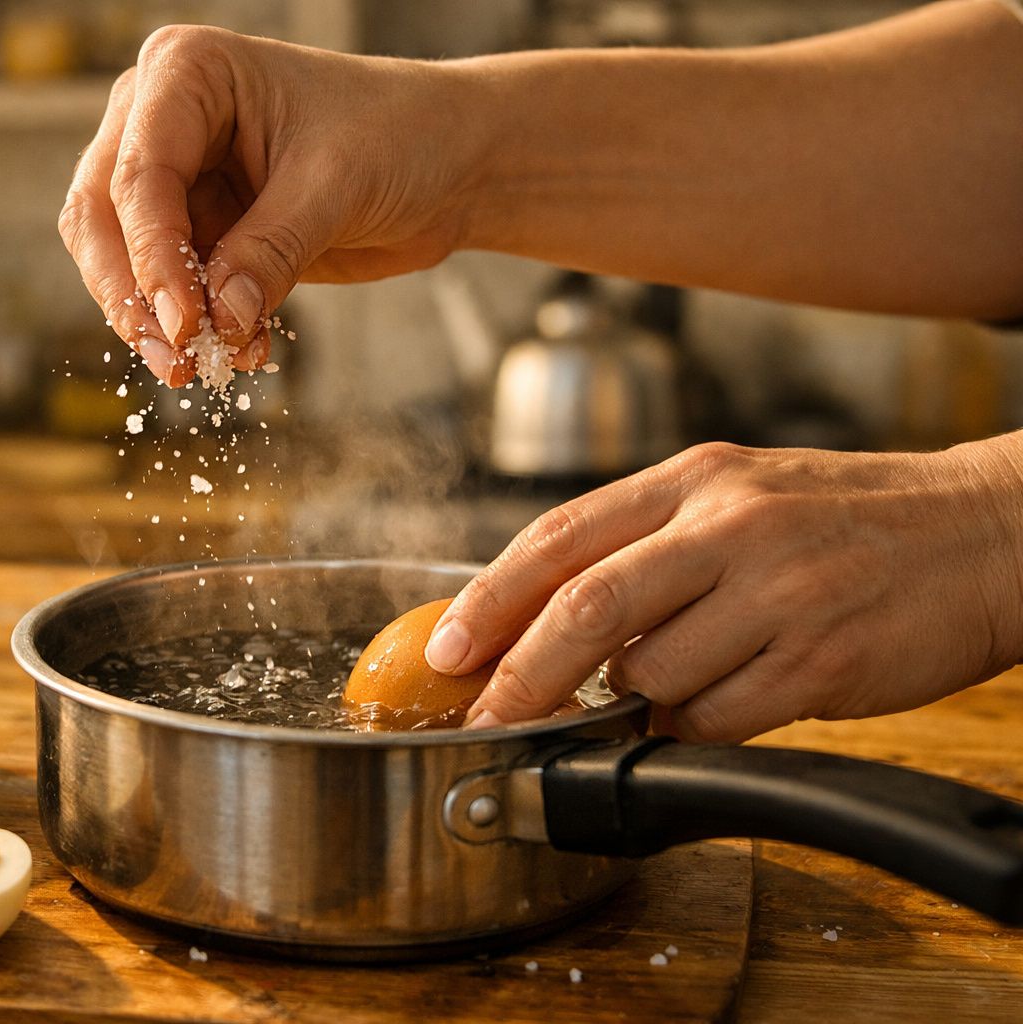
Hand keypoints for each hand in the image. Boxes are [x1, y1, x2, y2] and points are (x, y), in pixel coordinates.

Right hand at [58, 27, 479, 383]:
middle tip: (175, 358)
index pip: (140, 173)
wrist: (448, 163)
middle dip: (133, 293)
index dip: (153, 255)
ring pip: (122, 260)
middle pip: (102, 216)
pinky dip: (198, 327)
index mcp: (187, 73)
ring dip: (158, 321)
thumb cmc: (399, 135)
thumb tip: (217, 320)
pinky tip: (241, 353)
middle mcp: (161, 118)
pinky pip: (172, 289)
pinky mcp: (201, 230)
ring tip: (206, 367)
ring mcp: (177, 177)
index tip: (183, 323)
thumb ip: (270, 251)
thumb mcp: (336, 186)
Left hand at [424, 438, 1022, 741]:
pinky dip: (698, 725)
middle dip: (521, 675)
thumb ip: (647, 548)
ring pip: (653, 674)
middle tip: (489, 716)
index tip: (446, 651)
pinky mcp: (823, 660)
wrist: (986, 532)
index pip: (560, 537)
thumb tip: (551, 628)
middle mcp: (732, 526)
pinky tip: (722, 703)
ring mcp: (781, 593)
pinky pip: (721, 717)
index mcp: (695, 478)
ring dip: (633, 702)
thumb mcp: (739, 495)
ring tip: (660, 690)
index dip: (488, 600)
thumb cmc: (845, 520)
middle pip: (585, 607)